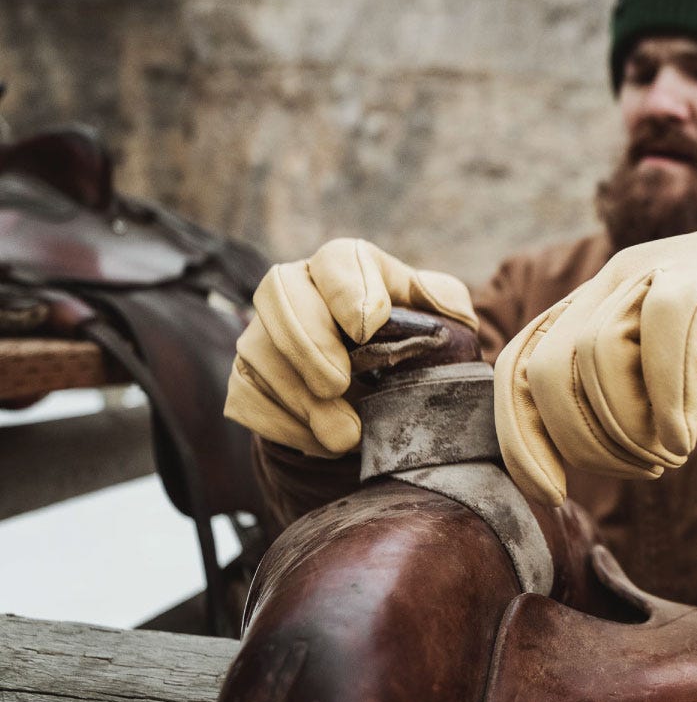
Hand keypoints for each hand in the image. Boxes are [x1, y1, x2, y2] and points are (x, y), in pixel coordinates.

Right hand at [224, 238, 477, 456]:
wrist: (384, 393)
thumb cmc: (417, 344)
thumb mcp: (444, 318)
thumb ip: (443, 303)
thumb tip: (427, 308)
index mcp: (348, 267)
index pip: (338, 260)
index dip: (347, 290)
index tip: (367, 326)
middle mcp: (298, 290)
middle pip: (279, 293)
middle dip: (307, 341)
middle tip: (338, 384)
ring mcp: (264, 334)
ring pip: (259, 352)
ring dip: (300, 397)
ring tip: (346, 434)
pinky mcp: (247, 379)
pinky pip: (246, 397)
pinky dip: (284, 425)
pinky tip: (323, 441)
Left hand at [494, 164, 696, 504]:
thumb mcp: (673, 362)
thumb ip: (628, 391)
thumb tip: (588, 454)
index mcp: (592, 304)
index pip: (517, 367)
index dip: (522, 437)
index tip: (551, 492)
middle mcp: (610, 281)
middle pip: (546, 370)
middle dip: (586, 443)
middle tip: (645, 467)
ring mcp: (655, 268)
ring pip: (596, 353)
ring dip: (629, 427)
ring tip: (671, 451)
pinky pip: (664, 326)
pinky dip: (669, 393)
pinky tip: (686, 432)